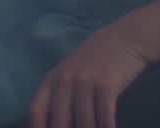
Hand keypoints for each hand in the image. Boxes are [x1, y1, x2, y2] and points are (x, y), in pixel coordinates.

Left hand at [27, 25, 148, 127]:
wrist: (123, 39)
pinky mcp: (106, 84)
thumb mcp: (69, 73)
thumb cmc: (94, 61)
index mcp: (52, 80)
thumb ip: (59, 95)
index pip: (36, 110)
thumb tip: (52, 122)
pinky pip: (104, 116)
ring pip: (84, 123)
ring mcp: (85, 82)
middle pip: (59, 122)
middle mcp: (65, 81)